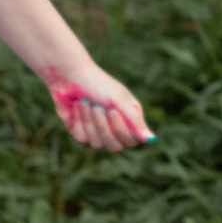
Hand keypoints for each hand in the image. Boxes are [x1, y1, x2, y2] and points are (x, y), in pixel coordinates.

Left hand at [39, 60, 154, 150]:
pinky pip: (82, 139)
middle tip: (97, 107)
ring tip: (85, 102)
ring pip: (97, 144)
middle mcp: (114, 128)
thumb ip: (135, 120)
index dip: (122, 131)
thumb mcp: (119, 100)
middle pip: (115, 147)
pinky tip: (77, 106)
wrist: (70, 76)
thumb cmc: (98, 84)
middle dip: (104, 127)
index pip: (132, 141)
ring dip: (89, 121)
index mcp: (128, 119)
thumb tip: (151, 140)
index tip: (113, 112)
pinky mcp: (81, 133)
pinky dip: (79, 120)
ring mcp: (97, 133)